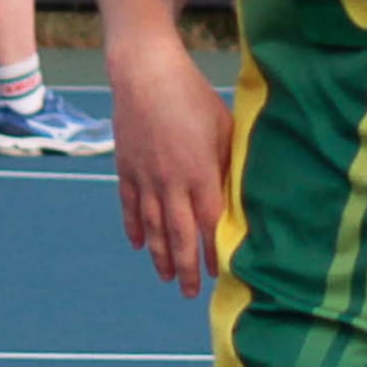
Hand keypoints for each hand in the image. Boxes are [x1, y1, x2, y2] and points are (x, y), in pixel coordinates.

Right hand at [110, 42, 231, 298]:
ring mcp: (145, 178)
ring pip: (153, 227)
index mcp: (200, 173)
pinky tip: (139, 245)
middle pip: (179, 235)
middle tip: (191, 293)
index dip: (213, 252)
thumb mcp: (224, 127)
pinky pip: (130, 206)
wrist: (145, 73)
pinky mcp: (126, 168)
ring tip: (166, 278)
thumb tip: (240, 193)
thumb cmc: (192, 96)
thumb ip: (229, 163)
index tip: (221, 273)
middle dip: (186, 268)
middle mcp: (171, 182)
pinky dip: (135, 227)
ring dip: (160, 256)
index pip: (209, 224)